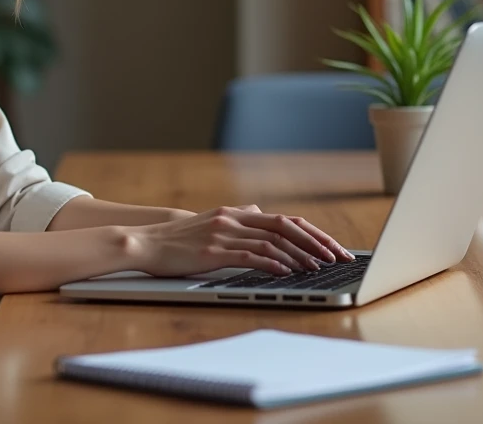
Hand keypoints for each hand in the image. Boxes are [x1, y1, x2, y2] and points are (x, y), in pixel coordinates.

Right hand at [127, 204, 354, 277]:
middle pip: (285, 227)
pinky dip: (273, 263)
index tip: (333, 247)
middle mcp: (234, 218)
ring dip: (299, 256)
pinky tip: (287, 272)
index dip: (313, 232)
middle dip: (316, 242)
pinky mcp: (213, 252)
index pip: (285, 220)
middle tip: (336, 257)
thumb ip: (238, 217)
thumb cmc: (180, 238)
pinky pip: (250, 255)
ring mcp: (224, 234)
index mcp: (237, 212)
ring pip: (272, 242)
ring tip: (318, 268)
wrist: (146, 242)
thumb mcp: (212, 220)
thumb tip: (259, 211)